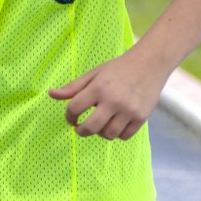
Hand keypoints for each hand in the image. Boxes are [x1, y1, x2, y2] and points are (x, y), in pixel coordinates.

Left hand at [48, 50, 167, 140]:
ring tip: (100, 123)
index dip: (69, 115)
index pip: (74, 108)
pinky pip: (124, 136)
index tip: (71, 116)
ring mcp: (129, 110)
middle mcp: (113, 100)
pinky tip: (115, 123)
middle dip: (81, 131)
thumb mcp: (94, 74)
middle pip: (90, 127)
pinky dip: (117, 134)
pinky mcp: (141, 117)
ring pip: (108, 134)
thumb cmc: (118, 69)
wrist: (149, 64)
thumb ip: (73, 87)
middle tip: (81, 127)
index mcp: (98, 87)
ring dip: (100, 132)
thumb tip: (51, 94)